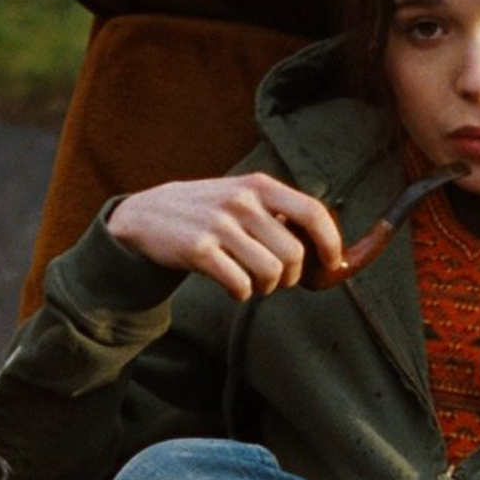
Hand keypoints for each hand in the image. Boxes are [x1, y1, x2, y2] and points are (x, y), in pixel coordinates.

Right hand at [108, 174, 345, 300]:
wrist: (146, 215)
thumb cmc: (206, 212)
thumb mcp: (242, 196)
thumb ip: (279, 213)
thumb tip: (326, 247)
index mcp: (259, 186)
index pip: (312, 212)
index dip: (330, 242)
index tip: (332, 262)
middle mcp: (242, 202)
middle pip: (294, 253)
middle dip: (292, 276)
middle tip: (279, 279)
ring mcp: (219, 225)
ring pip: (271, 273)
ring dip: (267, 287)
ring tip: (253, 281)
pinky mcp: (199, 250)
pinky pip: (240, 285)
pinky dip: (242, 293)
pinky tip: (233, 285)